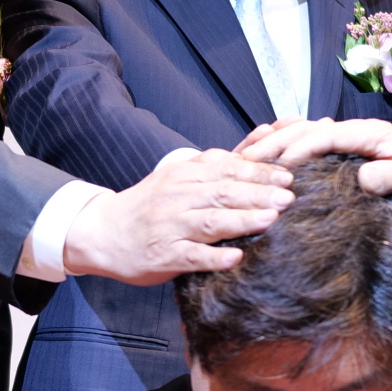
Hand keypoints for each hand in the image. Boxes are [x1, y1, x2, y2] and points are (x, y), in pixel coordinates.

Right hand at [61, 149, 292, 286]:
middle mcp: (178, 196)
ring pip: (210, 221)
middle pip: (223, 192)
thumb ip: (225, 159)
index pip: (227, 168)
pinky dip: (213, 257)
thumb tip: (267, 132)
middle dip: (258, 193)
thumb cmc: (152, 205)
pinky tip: (234, 258)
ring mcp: (170, 226)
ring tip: (270, 221)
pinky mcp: (164, 254)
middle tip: (289, 197)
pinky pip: (191, 255)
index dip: (259, 171)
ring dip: (241, 220)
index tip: (289, 174)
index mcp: (186, 174)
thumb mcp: (184, 174)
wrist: (102, 232)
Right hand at [236, 117, 391, 199]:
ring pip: (298, 133)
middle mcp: (352, 130)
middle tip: (245, 163)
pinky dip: (279, 146)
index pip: (324, 136)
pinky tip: (260, 158)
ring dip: (271, 145)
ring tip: (243, 161)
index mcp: (368, 133)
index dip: (299, 150)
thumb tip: (363, 179)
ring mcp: (344, 137)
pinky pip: (303, 141)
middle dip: (273, 144)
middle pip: (303, 130)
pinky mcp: (340, 148)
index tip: (279, 169)